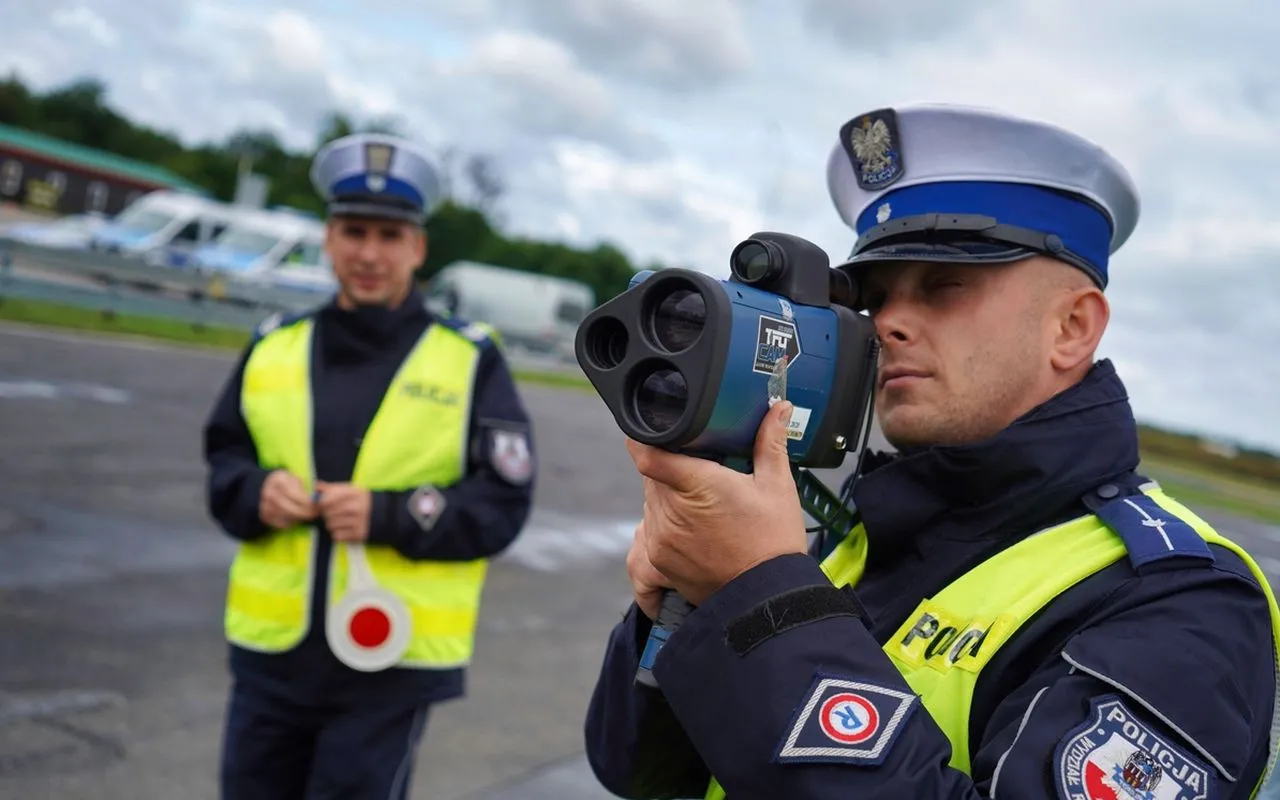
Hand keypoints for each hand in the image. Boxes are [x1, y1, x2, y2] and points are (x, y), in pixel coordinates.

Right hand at [259, 470, 317, 528]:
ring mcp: (265, 504)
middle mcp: (269, 492)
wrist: (266, 486)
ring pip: (286, 516)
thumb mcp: (297, 479)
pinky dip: (290, 522)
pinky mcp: (264, 514)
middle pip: (290, 508)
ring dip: (298, 518)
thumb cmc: (289, 483)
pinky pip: (280, 523)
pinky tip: (296, 518)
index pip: (295, 495)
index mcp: (279, 479)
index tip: (316, 506)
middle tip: (314, 514)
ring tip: (306, 515)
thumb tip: (320, 497)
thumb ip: (308, 488)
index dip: (307, 502)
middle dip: (305, 513)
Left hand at [316, 481, 371, 541]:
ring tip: (340, 521)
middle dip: (327, 514)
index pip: (327, 499)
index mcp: (354, 493)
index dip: (321, 503)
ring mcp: (358, 521)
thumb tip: (316, 486)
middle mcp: (356, 506)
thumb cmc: (362, 501)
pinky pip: (337, 536)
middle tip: (333, 513)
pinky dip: (337, 534)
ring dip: (332, 524)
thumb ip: (333, 488)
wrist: (385, 514)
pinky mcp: (358, 534)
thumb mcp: (351, 490)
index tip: (324, 504)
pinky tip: (344, 529)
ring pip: (330, 525)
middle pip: (327, 513)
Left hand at [625, 401, 806, 606]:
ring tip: (702, 507)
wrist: (767, 599)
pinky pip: (646, 534)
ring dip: (667, 500)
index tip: (653, 432)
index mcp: (696, 484)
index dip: (645, 438)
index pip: (648, 454)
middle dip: (672, 472)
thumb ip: (770, 441)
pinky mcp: (658, 561)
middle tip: (703, 476)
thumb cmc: (774, 542)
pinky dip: (660, 528)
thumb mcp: (777, 486)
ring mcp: (660, 538)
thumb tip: (779, 407)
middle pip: (652, 476)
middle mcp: (670, 511)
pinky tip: (685, 530)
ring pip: (651, 503)